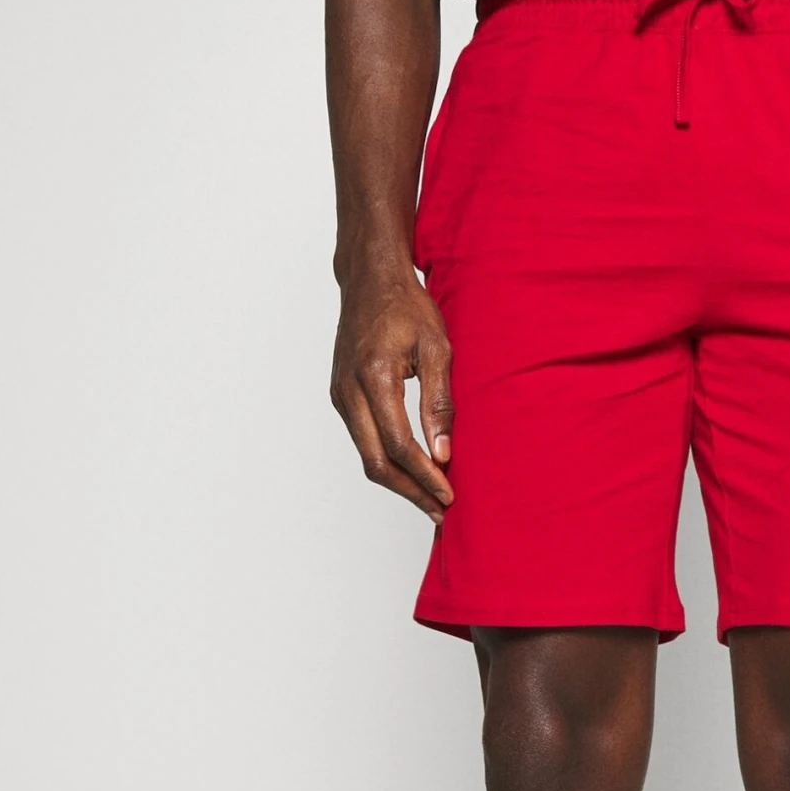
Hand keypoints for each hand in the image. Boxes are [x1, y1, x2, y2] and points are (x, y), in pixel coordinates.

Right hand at [330, 274, 454, 523]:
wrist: (370, 279)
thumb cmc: (407, 306)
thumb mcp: (437, 348)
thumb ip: (439, 402)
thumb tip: (442, 452)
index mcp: (374, 376)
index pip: (399, 445)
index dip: (425, 476)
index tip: (449, 494)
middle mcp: (349, 391)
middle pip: (375, 462)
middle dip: (411, 492)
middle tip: (440, 511)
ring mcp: (340, 396)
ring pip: (366, 456)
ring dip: (399, 482)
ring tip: (431, 499)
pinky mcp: (341, 397)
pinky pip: (362, 441)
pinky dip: (388, 461)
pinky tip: (412, 471)